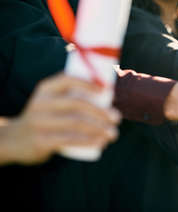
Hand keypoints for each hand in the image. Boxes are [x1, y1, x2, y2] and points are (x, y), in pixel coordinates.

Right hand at [0, 74, 120, 165]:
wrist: (15, 139)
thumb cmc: (46, 116)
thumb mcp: (51, 100)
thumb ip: (72, 93)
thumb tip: (111, 90)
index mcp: (45, 89)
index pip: (68, 79)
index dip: (89, 83)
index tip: (108, 90)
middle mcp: (41, 103)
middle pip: (76, 103)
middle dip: (100, 111)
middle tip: (117, 118)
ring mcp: (39, 122)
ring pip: (75, 123)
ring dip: (99, 129)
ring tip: (113, 133)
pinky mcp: (41, 140)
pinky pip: (69, 139)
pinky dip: (88, 141)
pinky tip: (101, 143)